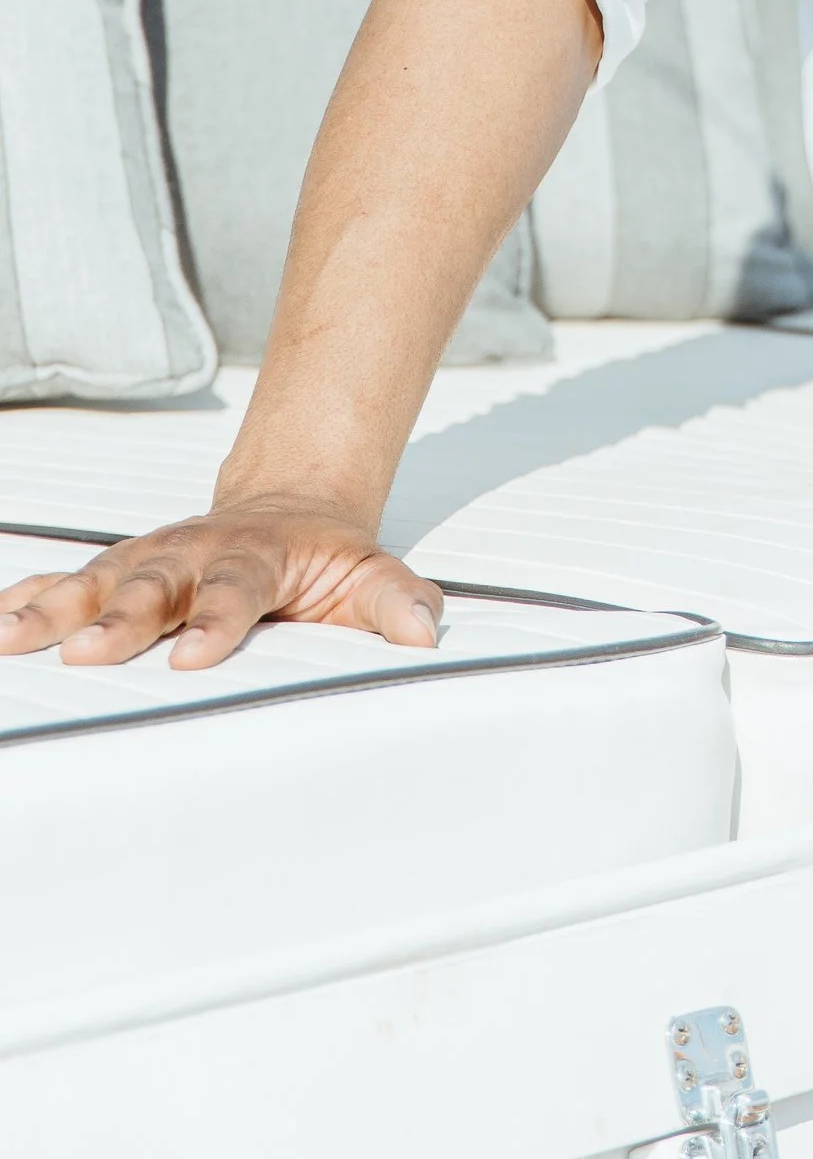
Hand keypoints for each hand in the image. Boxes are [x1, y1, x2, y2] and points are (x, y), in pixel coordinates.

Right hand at [0, 501, 442, 673]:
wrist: (290, 501)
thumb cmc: (325, 554)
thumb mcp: (371, 573)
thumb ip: (397, 602)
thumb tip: (425, 631)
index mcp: (256, 558)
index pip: (235, 591)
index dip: (217, 623)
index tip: (195, 657)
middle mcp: (194, 553)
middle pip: (152, 586)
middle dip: (118, 621)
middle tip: (86, 654)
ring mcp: (150, 557)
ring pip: (96, 580)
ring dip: (51, 608)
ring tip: (9, 636)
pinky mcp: (117, 568)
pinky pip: (63, 580)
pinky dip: (24, 597)